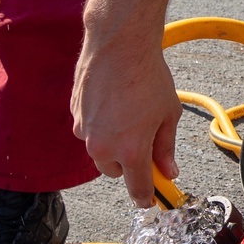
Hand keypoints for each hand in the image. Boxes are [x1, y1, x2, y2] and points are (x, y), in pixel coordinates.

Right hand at [70, 36, 181, 206]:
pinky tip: (114, 102)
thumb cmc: (147, 76)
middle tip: (145, 141)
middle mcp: (102, 146)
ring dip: (113, 143)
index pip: (137, 189)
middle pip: (116, 172)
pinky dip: (101, 124)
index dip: (147, 197)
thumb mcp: (168, 114)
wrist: (119, 44)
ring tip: (129, 113)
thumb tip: (169, 170)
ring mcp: (85, 131)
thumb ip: (166, 147)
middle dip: (129, 163)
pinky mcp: (74, 114)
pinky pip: (89, 130)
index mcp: (130, 151)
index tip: (151, 199)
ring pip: (100, 151)